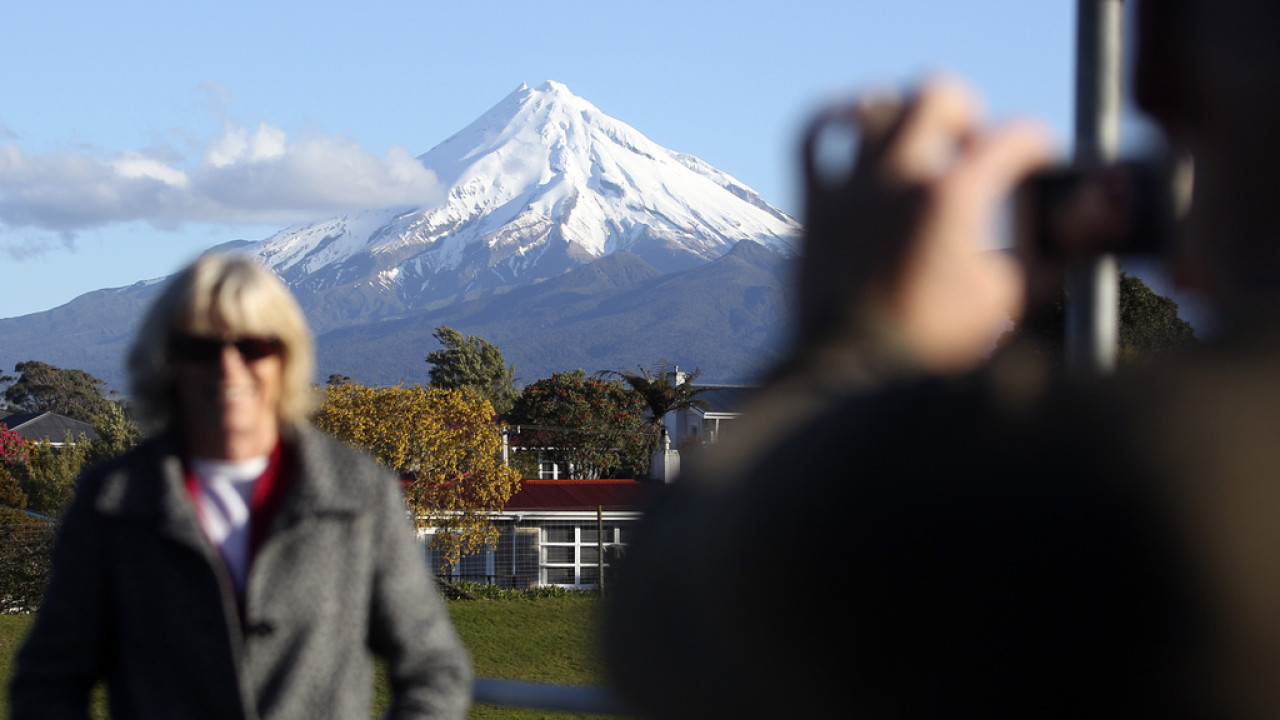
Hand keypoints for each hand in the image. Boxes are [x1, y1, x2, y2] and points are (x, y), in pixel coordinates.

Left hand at [797, 77, 1053, 372]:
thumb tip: (1062, 234)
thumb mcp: (1002, 301)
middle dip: (965, 112)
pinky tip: (852, 126)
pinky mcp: (815, 204)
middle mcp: (899, 178)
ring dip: (903, 114)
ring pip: (875, 106)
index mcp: (952, 198)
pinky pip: (813, 134)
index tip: (1036, 161)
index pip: (1012, 137)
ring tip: (916, 141)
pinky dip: (834, 119)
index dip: (1035, 144)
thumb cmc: (929, 349)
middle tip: (971, 144)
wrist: (852, 378)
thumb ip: (1036, 258)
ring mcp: (851, 187)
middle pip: (937, 95)